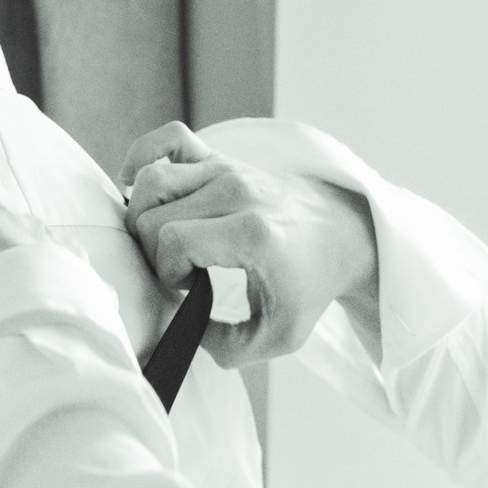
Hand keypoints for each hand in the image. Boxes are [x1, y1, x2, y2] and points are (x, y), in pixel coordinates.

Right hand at [120, 122, 376, 362]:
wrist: (342, 235)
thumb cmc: (309, 283)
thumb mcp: (281, 336)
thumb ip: (228, 348)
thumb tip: (185, 330)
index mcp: (252, 232)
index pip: (172, 242)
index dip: (168, 273)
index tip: (192, 288)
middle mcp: (236, 191)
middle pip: (152, 213)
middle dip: (154, 253)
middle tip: (184, 271)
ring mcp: (227, 168)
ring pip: (150, 179)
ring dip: (145, 217)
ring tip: (171, 241)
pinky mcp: (221, 157)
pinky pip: (168, 139)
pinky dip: (146, 160)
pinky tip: (145, 191)